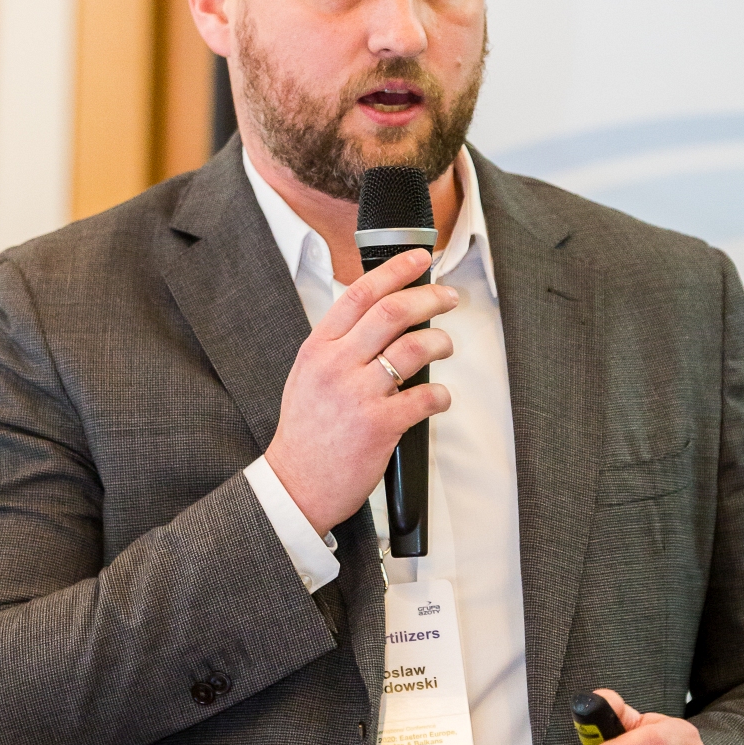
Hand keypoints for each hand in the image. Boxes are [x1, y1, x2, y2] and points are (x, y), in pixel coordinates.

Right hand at [265, 249, 456, 534]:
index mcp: (317, 348)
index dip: (395, 270)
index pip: (359, 293)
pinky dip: (441, 395)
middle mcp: (336, 366)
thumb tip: (379, 317)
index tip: (419, 260)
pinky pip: (425, 397)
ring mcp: (358, 395)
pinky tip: (439, 398)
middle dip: (429, 298)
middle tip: (448, 298)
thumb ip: (337, 346)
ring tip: (445, 345)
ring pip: (414, 349)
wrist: (295, 485)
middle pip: (392, 312)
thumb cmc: (305, 434)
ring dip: (440, 342)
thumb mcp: (308, 376)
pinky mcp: (380, 425)